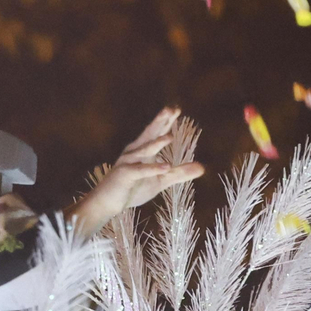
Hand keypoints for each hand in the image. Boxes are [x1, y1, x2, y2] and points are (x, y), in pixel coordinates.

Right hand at [69, 107, 202, 238]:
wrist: (107, 202)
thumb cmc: (133, 188)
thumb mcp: (160, 181)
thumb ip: (179, 173)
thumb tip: (202, 168)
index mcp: (143, 150)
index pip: (157, 132)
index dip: (167, 121)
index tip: (177, 108)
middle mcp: (134, 152)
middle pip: (149, 134)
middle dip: (161, 122)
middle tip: (172, 109)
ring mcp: (128, 162)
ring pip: (144, 151)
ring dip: (156, 143)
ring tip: (169, 137)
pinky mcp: (125, 175)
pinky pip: (140, 171)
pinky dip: (152, 168)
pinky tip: (165, 167)